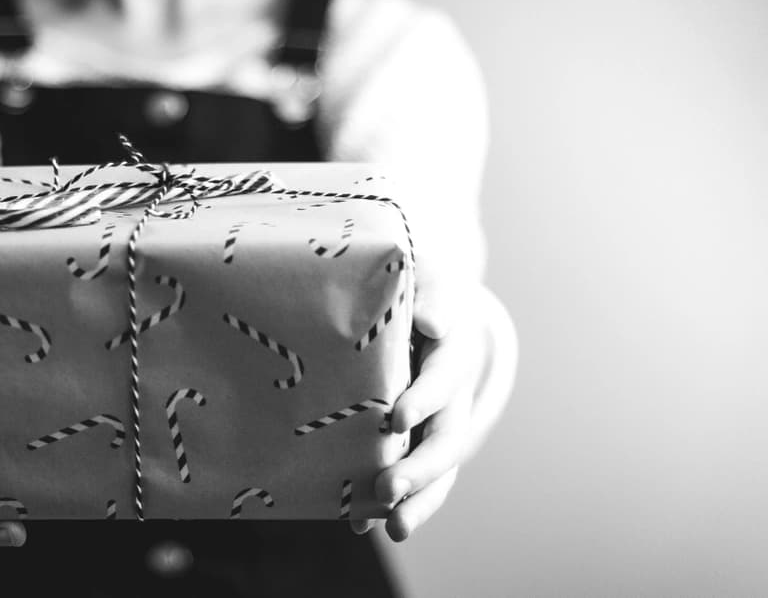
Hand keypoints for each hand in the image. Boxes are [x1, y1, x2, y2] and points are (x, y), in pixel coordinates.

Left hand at [353, 271, 486, 541]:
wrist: (418, 306)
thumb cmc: (413, 288)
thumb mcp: (424, 280)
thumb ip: (430, 297)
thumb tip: (431, 323)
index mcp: (452, 353)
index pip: (443, 378)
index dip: (423, 398)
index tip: (396, 418)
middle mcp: (451, 396)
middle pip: (445, 438)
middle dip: (419, 468)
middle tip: (386, 490)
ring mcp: (436, 424)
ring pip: (436, 470)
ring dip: (416, 501)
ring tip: (394, 530)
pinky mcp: (414, 440)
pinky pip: (411, 478)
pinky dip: (389, 503)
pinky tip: (359, 524)